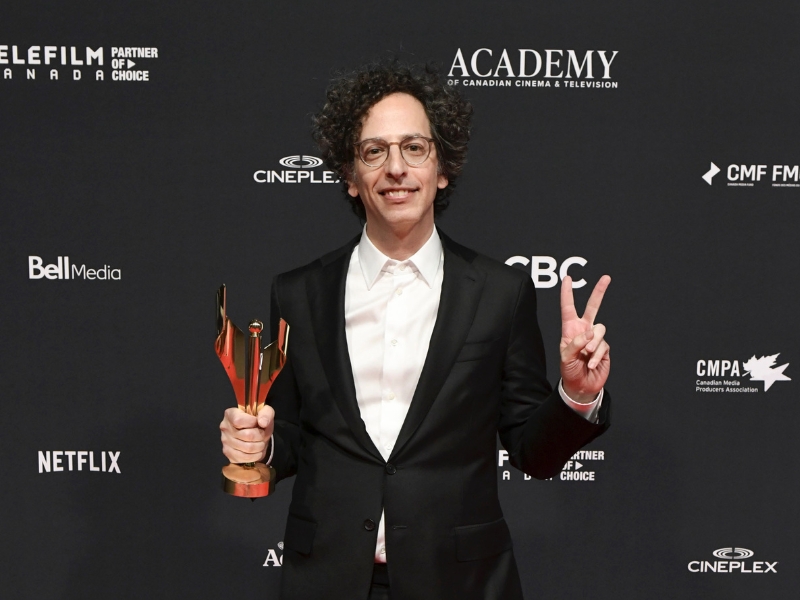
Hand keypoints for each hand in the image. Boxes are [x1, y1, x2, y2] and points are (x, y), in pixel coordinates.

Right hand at [220, 405, 273, 463]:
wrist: (254, 432)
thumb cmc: (258, 420)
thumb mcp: (265, 411)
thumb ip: (266, 414)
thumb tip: (262, 423)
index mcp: (230, 414)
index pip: (239, 421)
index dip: (252, 423)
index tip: (258, 423)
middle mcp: (225, 427)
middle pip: (247, 435)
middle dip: (260, 436)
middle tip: (262, 435)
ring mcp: (225, 442)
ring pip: (248, 448)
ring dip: (260, 446)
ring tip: (261, 442)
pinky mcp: (229, 454)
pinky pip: (245, 458)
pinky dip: (256, 455)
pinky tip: (257, 450)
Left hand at [559, 275, 610, 402]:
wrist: (581, 386)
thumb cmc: (569, 370)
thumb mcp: (566, 357)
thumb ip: (576, 343)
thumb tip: (590, 332)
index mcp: (570, 329)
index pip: (568, 308)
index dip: (567, 293)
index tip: (567, 278)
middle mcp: (584, 330)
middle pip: (593, 307)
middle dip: (599, 292)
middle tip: (606, 278)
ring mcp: (595, 338)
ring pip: (600, 329)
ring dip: (593, 343)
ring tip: (587, 356)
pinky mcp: (604, 348)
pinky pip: (603, 346)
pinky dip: (597, 356)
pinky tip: (591, 364)